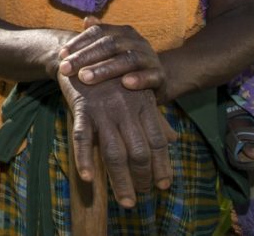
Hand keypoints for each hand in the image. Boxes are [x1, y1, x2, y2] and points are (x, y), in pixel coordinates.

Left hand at [57, 18, 167, 99]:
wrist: (160, 79)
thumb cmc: (126, 65)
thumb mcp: (113, 50)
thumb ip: (99, 37)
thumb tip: (87, 19)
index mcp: (123, 32)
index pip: (99, 32)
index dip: (79, 42)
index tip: (61, 55)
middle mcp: (137, 41)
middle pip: (110, 45)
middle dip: (85, 57)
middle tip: (66, 69)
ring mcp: (150, 58)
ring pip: (128, 59)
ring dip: (105, 68)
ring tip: (85, 77)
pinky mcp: (160, 76)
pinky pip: (151, 76)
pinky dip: (139, 78)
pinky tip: (125, 83)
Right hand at [57, 68, 175, 207]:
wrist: (79, 53)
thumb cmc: (109, 77)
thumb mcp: (136, 94)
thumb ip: (154, 118)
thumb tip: (174, 140)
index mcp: (143, 105)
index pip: (158, 142)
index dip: (162, 165)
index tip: (163, 186)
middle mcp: (127, 109)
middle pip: (139, 152)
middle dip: (143, 179)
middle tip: (140, 198)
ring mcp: (104, 109)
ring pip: (114, 152)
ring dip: (121, 181)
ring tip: (126, 201)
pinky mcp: (82, 108)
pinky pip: (83, 138)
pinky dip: (85, 159)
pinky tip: (89, 178)